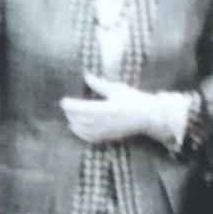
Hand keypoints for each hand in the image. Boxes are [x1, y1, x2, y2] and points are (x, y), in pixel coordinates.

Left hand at [60, 74, 187, 149]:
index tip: (64, 99)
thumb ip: (99, 84)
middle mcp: (105, 123)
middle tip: (65, 104)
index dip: (70, 105)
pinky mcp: (107, 137)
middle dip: (70, 112)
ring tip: (69, 114)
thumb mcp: (117, 89)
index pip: (82, 109)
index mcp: (107, 109)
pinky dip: (79, 132)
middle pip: (79, 119)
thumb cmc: (134, 100)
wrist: (148, 117)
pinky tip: (74, 126)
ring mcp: (106, 132)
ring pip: (82, 129)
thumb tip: (85, 75)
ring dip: (73, 122)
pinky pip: (89, 138)